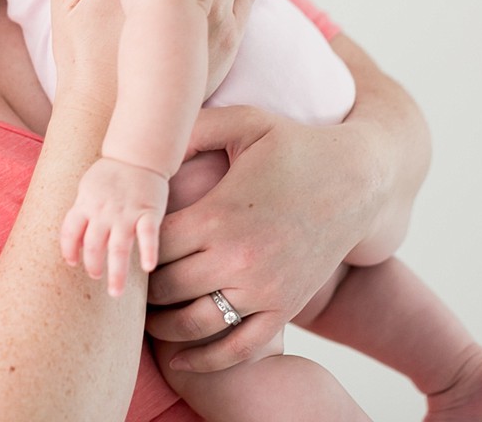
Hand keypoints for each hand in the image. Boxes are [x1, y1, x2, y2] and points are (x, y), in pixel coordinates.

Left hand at [61, 156, 169, 297]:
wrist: (138, 154)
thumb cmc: (111, 174)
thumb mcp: (87, 187)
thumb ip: (82, 211)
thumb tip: (72, 239)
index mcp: (85, 204)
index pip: (70, 231)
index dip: (68, 249)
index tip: (72, 263)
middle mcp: (103, 212)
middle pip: (93, 246)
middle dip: (93, 266)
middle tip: (96, 277)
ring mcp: (126, 213)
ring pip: (119, 248)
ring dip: (117, 273)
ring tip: (116, 292)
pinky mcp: (148, 212)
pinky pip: (148, 235)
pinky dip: (148, 251)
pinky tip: (148, 268)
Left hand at [145, 105, 374, 371]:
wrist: (358, 180)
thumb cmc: (294, 146)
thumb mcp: (244, 122)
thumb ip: (193, 130)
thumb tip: (150, 147)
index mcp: (219, 215)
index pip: (152, 247)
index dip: (131, 248)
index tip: (123, 244)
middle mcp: (238, 258)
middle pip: (166, 288)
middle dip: (142, 287)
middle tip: (128, 280)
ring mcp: (263, 289)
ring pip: (194, 323)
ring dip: (161, 325)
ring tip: (147, 315)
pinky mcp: (284, 308)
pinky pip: (239, 348)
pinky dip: (206, 360)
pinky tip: (180, 359)